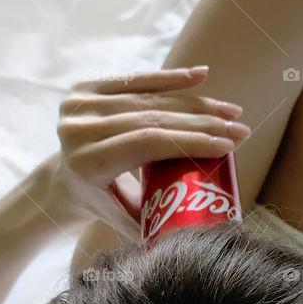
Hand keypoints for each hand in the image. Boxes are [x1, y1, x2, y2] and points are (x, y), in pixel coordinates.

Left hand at [47, 66, 248, 236]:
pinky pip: (137, 80)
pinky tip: (201, 75)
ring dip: (196, 102)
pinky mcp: (85, 87)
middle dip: (203, 121)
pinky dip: (171, 79)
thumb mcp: (126, 220)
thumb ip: (158, 224)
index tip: (228, 146)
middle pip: (153, 118)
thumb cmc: (104, 204)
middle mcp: (79, 129)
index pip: (148, 143)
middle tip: (240, 128)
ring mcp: (80, 104)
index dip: (191, 140)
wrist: (62, 181)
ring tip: (231, 111)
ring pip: (149, 98)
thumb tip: (206, 228)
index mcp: (87, 163)